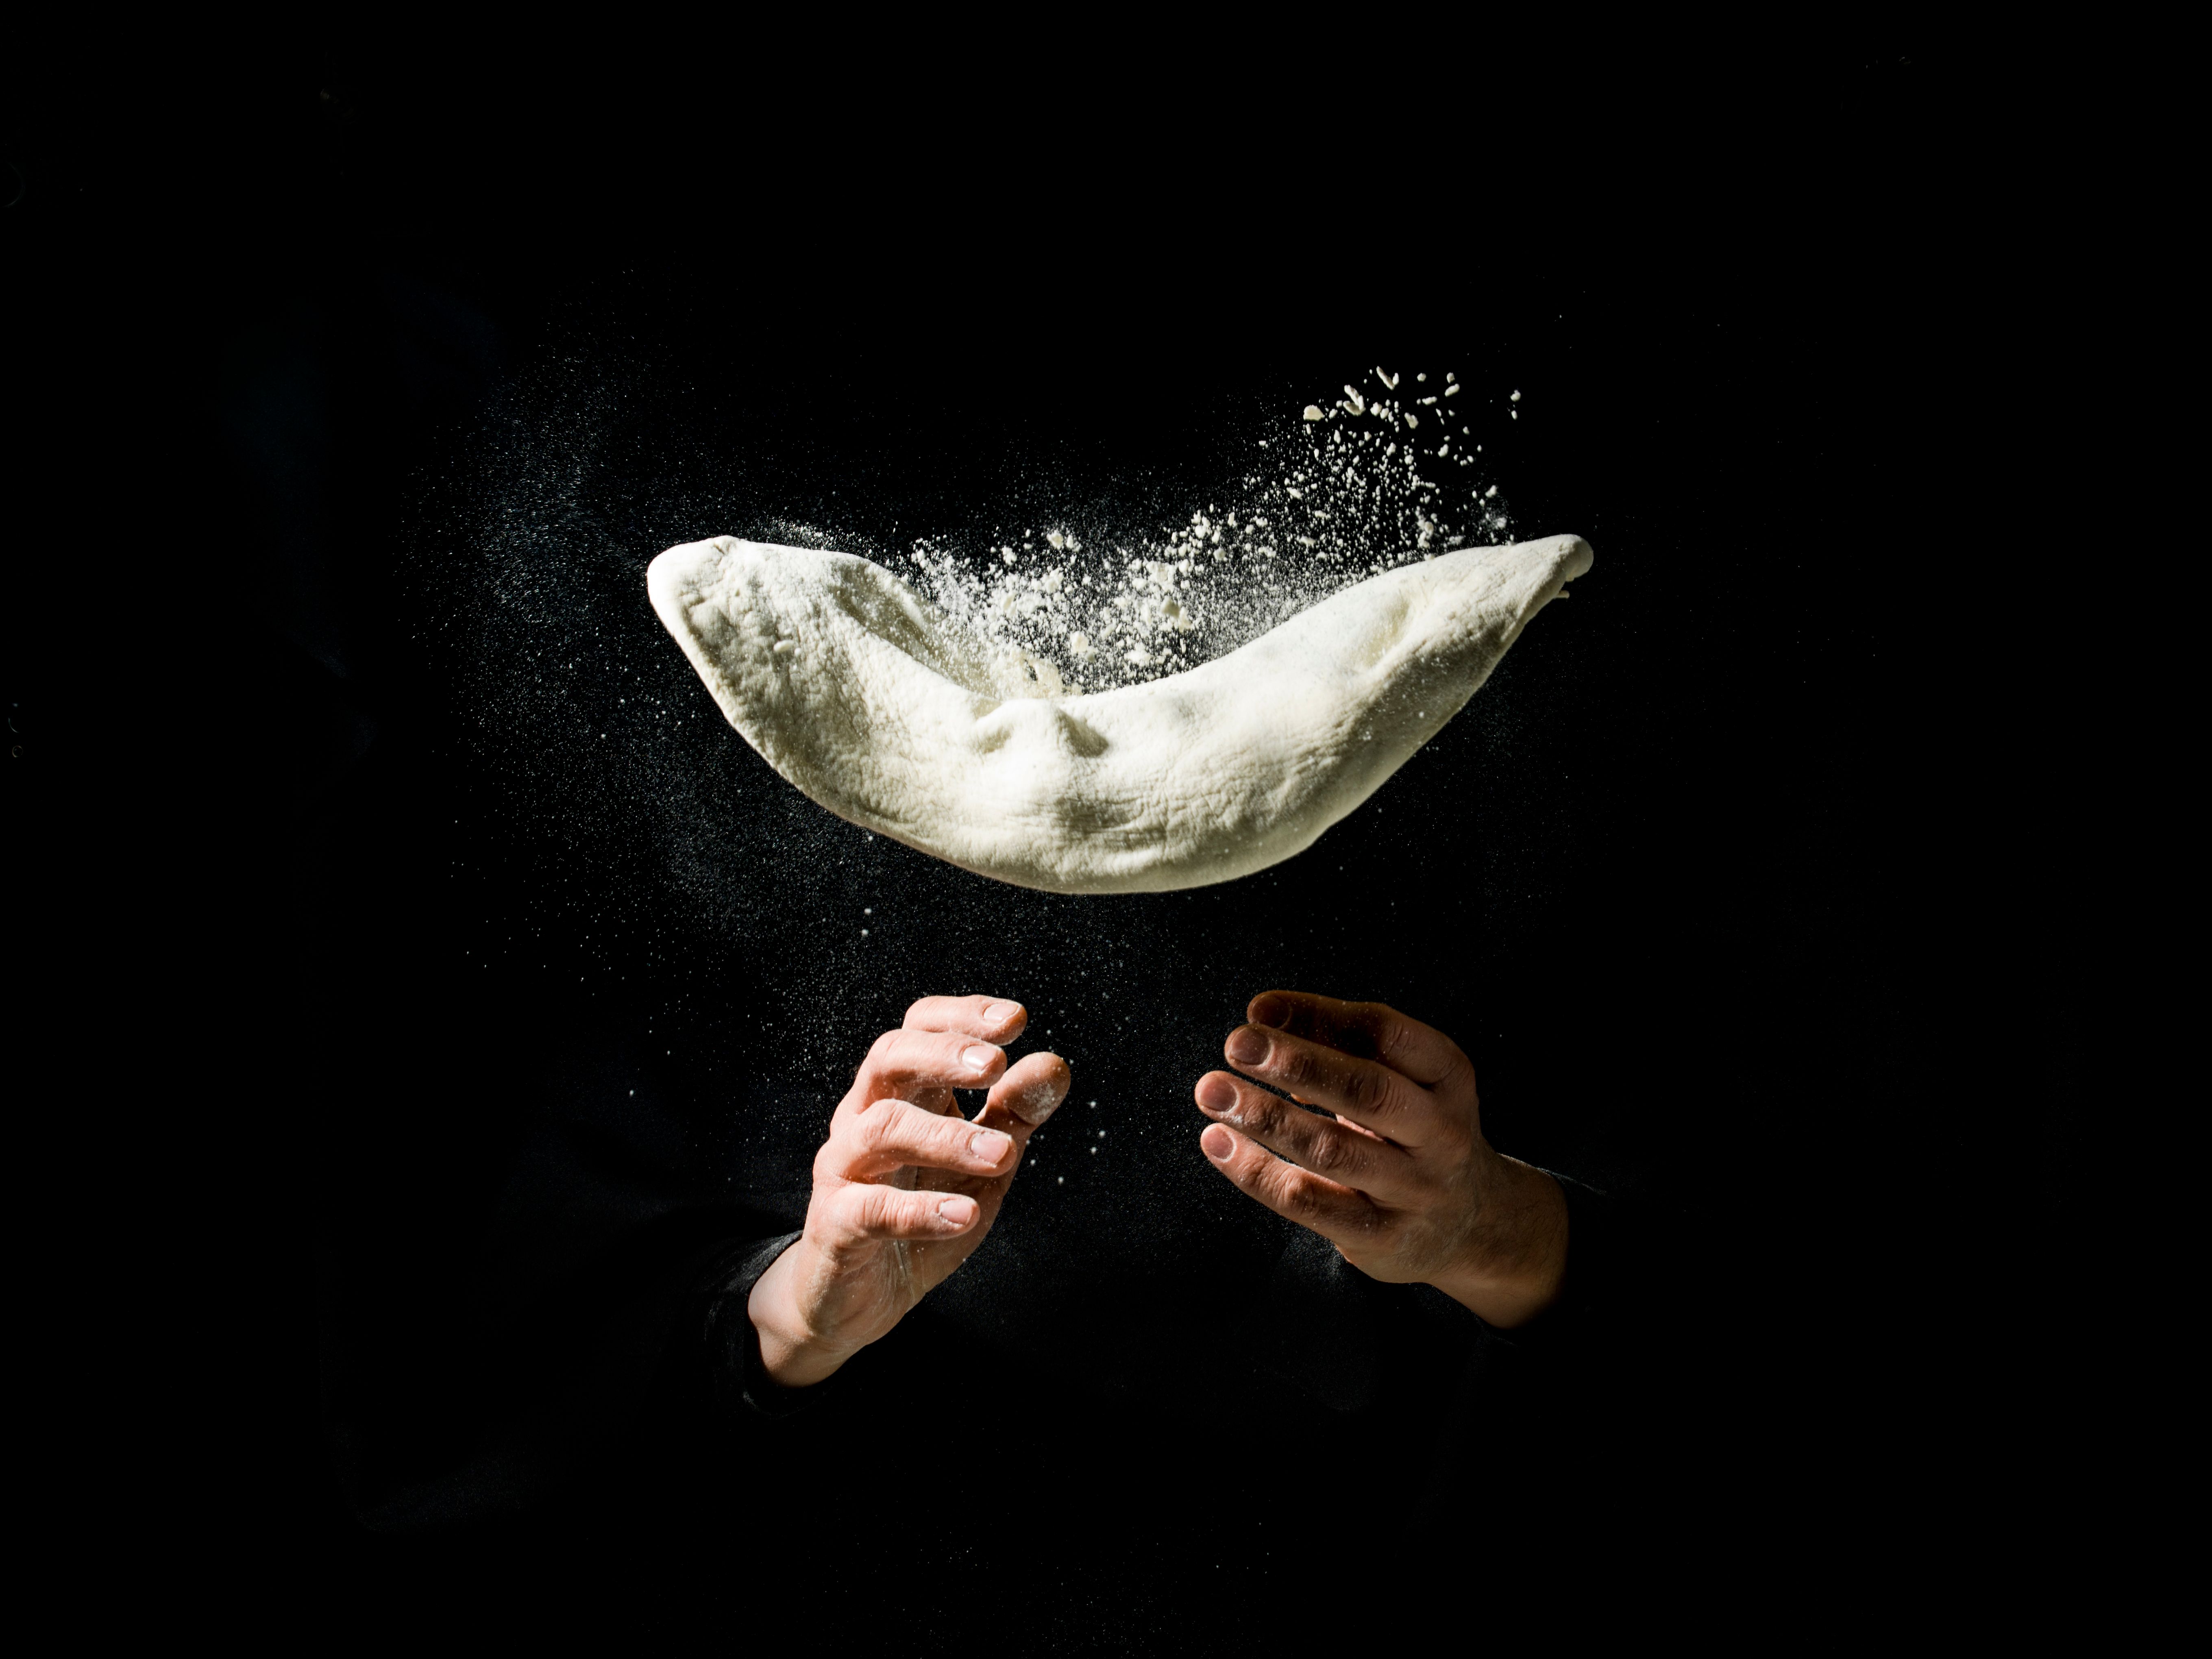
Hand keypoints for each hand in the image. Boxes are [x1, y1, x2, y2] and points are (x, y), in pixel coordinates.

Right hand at [749, 995, 1069, 1386]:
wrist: (856, 1299)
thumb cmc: (922, 1214)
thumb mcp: (981, 1163)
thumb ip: (1014, 1114)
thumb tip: (1053, 1064)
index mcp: (902, 1094)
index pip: (919, 1029)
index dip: (962, 1016)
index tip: (1015, 1020)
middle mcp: (865, 1118)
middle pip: (889, 1058)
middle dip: (943, 1054)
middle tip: (995, 1064)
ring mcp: (844, 1169)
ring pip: (881, 1128)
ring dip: (947, 1136)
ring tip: (1002, 1152)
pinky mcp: (835, 1225)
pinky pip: (871, 1209)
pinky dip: (920, 1210)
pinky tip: (965, 1213)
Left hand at [1194, 991, 1566, 1326]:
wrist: (1473, 1225)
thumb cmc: (1412, 1132)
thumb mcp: (1399, 1080)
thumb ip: (1338, 1041)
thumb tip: (1263, 1013)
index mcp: (1448, 1079)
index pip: (1388, 1033)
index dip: (1321, 1014)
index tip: (1260, 1009)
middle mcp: (1442, 1134)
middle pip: (1366, 1090)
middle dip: (1296, 1062)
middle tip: (1236, 1044)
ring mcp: (1415, 1190)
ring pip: (1333, 1150)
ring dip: (1265, 1116)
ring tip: (1212, 1091)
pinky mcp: (1383, 1237)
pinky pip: (1310, 1201)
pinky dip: (1256, 1171)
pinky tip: (1217, 1143)